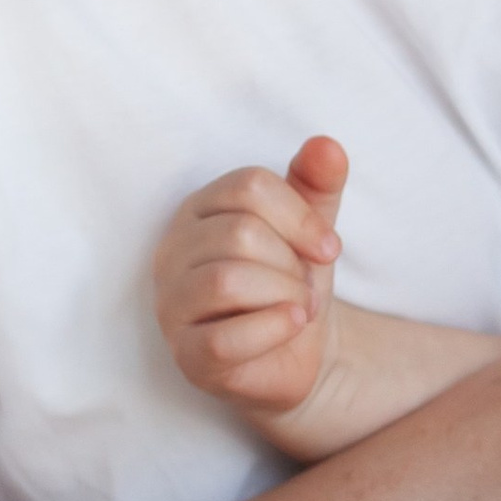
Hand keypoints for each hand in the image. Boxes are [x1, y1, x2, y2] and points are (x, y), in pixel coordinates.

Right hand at [153, 138, 348, 418]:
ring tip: (299, 307)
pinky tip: (291, 326)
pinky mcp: (187, 356)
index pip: (249, 186)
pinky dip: (273, 329)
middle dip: (291, 261)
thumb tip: (327, 144)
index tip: (328, 247)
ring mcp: (171, 306)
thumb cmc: (290, 280)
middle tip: (305, 285)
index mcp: (199, 210)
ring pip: (227, 280)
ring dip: (285, 294)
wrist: (296, 351)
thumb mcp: (310, 227)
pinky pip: (224, 338)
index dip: (301, 216)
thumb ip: (318, 183)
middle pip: (239, 232)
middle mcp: (172, 252)